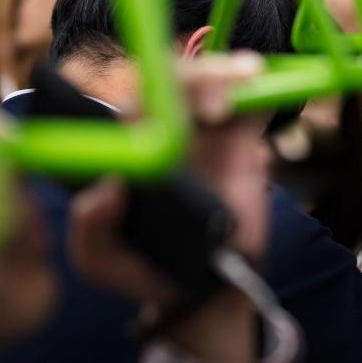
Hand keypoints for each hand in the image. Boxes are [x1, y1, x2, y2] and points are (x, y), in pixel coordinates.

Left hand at [69, 53, 270, 301]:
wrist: (204, 287)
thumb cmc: (146, 268)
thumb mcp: (102, 261)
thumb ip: (92, 230)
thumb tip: (108, 186)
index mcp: (133, 146)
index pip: (140, 96)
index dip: (156, 86)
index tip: (175, 107)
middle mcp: (169, 131)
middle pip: (181, 80)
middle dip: (201, 77)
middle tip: (219, 109)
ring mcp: (208, 134)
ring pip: (216, 82)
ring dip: (230, 75)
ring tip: (249, 87)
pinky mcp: (242, 144)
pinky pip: (253, 105)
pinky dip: (263, 91)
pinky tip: (269, 91)